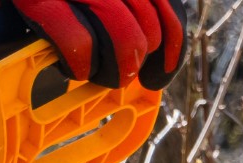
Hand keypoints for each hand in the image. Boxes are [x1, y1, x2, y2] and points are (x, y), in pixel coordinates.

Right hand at [2, 0, 185, 89]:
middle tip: (117, 75)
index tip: (160, 69)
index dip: (170, 47)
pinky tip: (72, 67)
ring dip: (114, 70)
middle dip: (134, 63)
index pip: (164, 10)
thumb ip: (114, 6)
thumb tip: (146, 44)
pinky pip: (78, 42)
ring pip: (124, 39)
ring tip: (96, 75)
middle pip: (145, 32)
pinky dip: (80, 63)